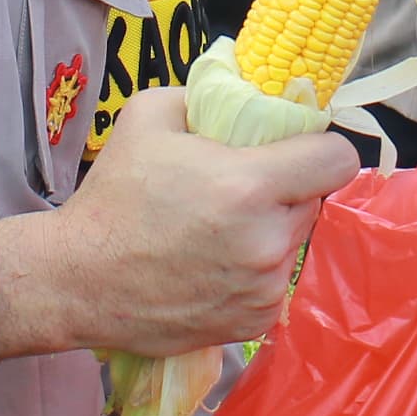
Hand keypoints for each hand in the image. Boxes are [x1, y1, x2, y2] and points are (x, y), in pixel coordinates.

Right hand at [0, 87, 358, 360]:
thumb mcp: (147, 115)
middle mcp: (267, 240)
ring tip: (219, 231)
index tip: (295, 150)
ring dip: (270, 232)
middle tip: (241, 189)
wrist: (79, 280)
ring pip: (294, 243)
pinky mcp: (254, 323)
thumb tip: (242, 92)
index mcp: (249, 185)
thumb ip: (205, 95)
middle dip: (287, 190)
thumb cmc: (112, 197)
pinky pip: (276, 284)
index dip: (320, 148)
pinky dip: (255, 273)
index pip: (338, 160)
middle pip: (313, 201)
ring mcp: (264, 288)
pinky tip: (213, 265)